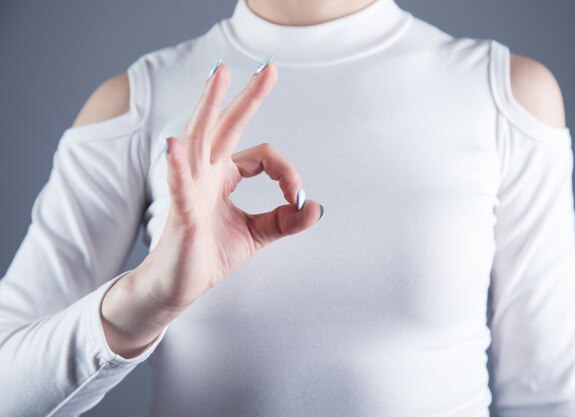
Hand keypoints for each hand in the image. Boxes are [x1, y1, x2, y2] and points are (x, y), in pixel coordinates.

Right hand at [101, 57, 322, 357]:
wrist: (177, 287)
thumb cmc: (208, 256)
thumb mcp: (257, 235)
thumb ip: (286, 221)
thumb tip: (315, 207)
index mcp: (222, 175)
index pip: (263, 156)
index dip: (287, 172)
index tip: (297, 198)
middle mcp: (205, 173)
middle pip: (226, 125)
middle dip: (247, 96)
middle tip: (267, 67)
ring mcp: (190, 188)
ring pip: (200, 138)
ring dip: (210, 106)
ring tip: (218, 75)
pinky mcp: (181, 212)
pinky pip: (178, 184)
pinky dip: (176, 164)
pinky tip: (175, 144)